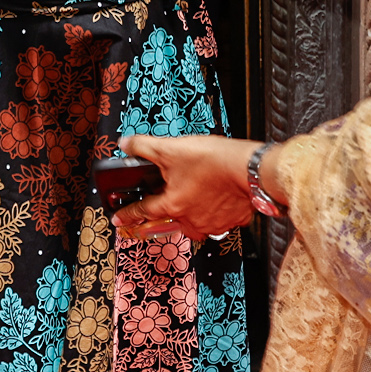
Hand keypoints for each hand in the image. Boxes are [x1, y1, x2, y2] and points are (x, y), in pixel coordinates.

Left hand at [113, 134, 260, 241]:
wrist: (251, 168)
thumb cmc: (215, 161)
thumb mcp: (171, 149)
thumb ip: (144, 147)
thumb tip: (127, 144)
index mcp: (172, 205)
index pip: (142, 211)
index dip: (128, 213)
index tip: (119, 219)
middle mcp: (191, 220)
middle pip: (168, 225)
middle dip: (156, 224)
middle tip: (148, 224)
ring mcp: (213, 223)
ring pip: (195, 227)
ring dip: (188, 219)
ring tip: (187, 207)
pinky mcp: (233, 219)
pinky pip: (220, 223)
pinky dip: (216, 215)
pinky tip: (217, 202)